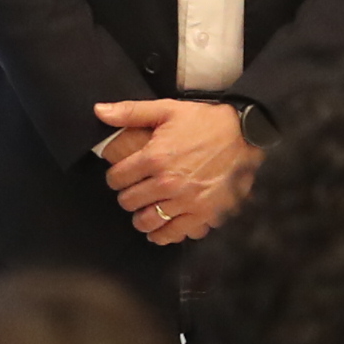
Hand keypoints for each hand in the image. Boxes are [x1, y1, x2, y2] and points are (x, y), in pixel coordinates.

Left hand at [92, 98, 258, 246]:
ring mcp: (187, 201)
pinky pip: (175, 234)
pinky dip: (164, 235)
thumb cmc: (204, 121)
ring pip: (147, 222)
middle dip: (127, 197)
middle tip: (134, 192)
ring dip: (142, 218)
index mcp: (155, 158)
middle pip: (128, 202)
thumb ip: (130, 112)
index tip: (121, 177)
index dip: (115, 178)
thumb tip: (99, 111)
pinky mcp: (205, 213)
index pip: (116, 179)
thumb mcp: (166, 109)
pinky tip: (161, 229)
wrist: (245, 133)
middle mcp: (168, 183)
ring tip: (145, 211)